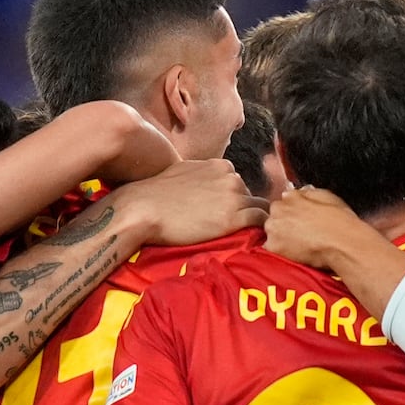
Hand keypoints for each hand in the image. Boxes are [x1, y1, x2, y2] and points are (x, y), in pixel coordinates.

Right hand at [109, 158, 265, 248]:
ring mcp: (234, 197)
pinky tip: (253, 238)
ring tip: (246, 235)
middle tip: (233, 228)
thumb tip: (203, 184)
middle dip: (243, 210)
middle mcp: (231, 178)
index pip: (239, 183)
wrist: (144, 208)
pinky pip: (260, 221)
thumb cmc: (155, 194)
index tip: (227, 213)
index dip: (234, 200)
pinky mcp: (233, 218)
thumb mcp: (183, 172)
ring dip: (254, 221)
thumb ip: (201, 175)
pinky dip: (260, 229)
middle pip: (250, 196)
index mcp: (220, 166)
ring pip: (260, 208)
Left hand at [264, 185, 384, 273]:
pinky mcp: (273, 246)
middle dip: (285, 225)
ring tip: (300, 246)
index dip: (292, 213)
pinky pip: (271, 249)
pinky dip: (281, 252)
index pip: (283, 203)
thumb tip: (300, 194)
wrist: (342, 244)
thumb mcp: (328, 197)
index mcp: (291, 196)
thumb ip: (308, 194)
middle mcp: (278, 209)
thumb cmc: (340, 222)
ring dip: (281, 238)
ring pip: (272, 233)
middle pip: (275, 217)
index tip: (300, 221)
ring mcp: (273, 228)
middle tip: (302, 234)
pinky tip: (296, 254)